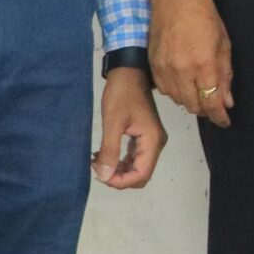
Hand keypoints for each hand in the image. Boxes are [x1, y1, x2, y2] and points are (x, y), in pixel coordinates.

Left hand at [93, 69, 167, 188]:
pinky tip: (104, 155)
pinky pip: (135, 158)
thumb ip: (110, 151)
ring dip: (118, 171)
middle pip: (141, 175)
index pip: (141, 174)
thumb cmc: (121, 94)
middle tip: (98, 168)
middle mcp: (156, 144)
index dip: (121, 181)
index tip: (100, 175)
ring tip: (98, 162)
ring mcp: (151, 141)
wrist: (129, 72)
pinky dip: (120, 162)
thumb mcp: (113, 122)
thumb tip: (104, 176)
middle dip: (119, 178)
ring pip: (137, 168)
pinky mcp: (144, 137)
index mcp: (152, 141)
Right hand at [150, 0, 232, 127]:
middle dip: (206, 109)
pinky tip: (183, 84)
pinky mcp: (152, 66)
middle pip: (193, 105)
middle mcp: (182, 71)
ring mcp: (164, 69)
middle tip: (214, 104)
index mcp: (203, 64)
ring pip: (178, 100)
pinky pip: (164, 90)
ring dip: (191, 101)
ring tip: (200, 92)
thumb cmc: (205, 16)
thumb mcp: (223, 43)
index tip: (225, 121)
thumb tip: (227, 101)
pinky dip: (176, 92)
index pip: (211, 102)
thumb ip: (225, 74)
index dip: (219, 116)